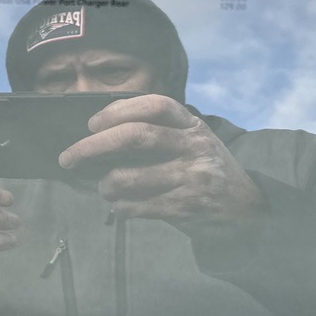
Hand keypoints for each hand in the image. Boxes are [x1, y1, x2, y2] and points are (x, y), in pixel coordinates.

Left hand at [58, 95, 263, 239]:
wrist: (246, 210)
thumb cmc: (204, 170)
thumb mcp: (192, 142)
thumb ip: (158, 133)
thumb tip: (98, 135)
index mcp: (192, 125)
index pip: (154, 105)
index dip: (118, 110)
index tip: (92, 123)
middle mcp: (194, 146)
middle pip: (135, 136)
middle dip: (93, 146)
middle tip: (68, 157)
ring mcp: (191, 177)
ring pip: (129, 176)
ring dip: (106, 184)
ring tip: (105, 188)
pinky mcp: (186, 207)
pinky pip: (137, 207)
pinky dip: (120, 208)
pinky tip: (120, 207)